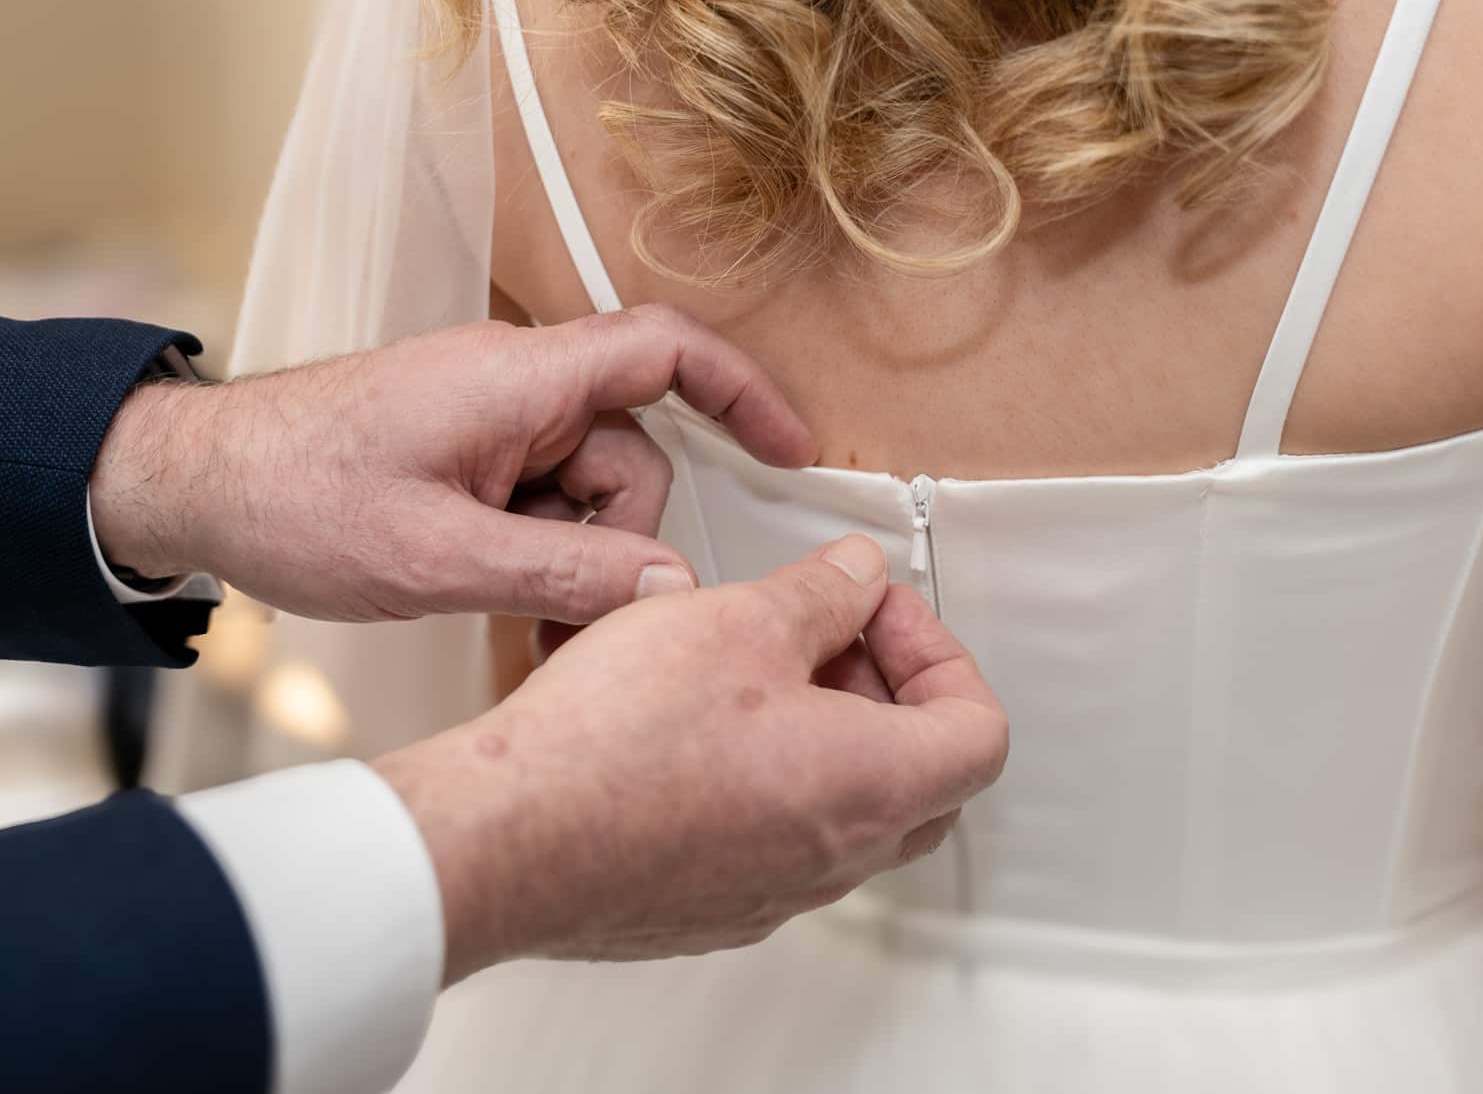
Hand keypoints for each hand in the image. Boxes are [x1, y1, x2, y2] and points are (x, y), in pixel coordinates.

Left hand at [87, 307, 814, 623]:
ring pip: (585, 488)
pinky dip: (533, 550)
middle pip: (628, 453)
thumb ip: (562, 570)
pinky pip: (539, 496)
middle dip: (615, 541)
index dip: (743, 392)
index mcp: (518, 378)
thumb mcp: (434, 557)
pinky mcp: (466, 447)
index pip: (664, 352)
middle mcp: (514, 384)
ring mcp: (489, 416)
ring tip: (507, 616)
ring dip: (567, 557)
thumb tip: (665, 588)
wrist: (185, 482)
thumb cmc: (287, 494)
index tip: (791, 448)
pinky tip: (491, 594)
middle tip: (565, 615)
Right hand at [372, 535, 1009, 980]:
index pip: (978, 730)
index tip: (878, 611)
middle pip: (925, 777)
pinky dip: (767, 777)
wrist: (502, 840)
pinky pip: (775, 840)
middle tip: (829, 636)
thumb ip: (822, 594)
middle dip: (890, 690)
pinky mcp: (707, 907)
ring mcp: (771, 893)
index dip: (940, 654)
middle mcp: (834, 857)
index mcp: (871, 785)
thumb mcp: (738, 619)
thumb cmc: (614, 744)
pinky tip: (698, 726)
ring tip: (752, 667)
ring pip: (846, 810)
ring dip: (825, 730)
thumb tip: (859, 576)